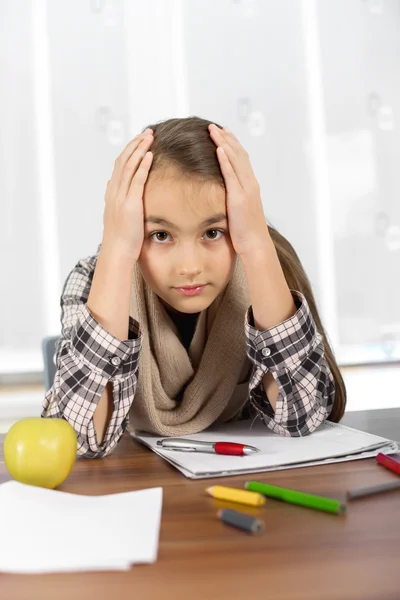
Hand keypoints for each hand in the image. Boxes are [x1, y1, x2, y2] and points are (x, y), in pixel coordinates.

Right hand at [101, 129, 153, 261]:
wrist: (117, 252)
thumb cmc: (121, 239)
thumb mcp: (118, 216)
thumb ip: (119, 201)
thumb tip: (117, 189)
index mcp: (112, 193)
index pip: (119, 165)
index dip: (129, 151)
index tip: (139, 141)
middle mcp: (114, 191)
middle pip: (123, 160)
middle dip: (135, 144)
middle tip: (147, 132)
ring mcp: (121, 197)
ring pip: (129, 165)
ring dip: (140, 149)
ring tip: (150, 137)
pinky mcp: (130, 204)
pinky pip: (137, 180)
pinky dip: (143, 165)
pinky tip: (150, 155)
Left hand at [208, 123, 269, 256]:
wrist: (255, 244)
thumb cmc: (246, 232)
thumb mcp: (239, 212)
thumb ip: (234, 199)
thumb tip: (225, 196)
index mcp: (250, 186)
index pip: (242, 159)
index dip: (232, 144)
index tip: (223, 133)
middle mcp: (250, 184)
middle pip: (239, 154)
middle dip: (227, 138)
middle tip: (215, 126)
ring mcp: (246, 189)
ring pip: (235, 160)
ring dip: (224, 143)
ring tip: (213, 130)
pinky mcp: (239, 197)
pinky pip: (231, 174)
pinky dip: (225, 160)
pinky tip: (218, 148)